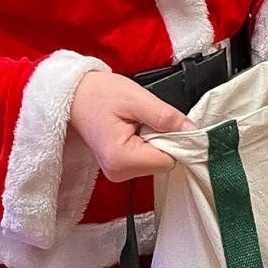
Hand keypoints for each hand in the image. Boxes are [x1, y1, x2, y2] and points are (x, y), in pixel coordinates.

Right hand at [68, 71, 195, 182]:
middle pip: (163, 162)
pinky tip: (134, 128)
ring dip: (155, 139)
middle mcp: (119, 173)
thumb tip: (193, 131)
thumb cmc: (100, 94)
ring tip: (136, 121)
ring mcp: (117, 172)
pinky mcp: (119, 166)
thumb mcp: (136, 98)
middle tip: (146, 117)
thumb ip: (166, 117)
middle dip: (164, 139)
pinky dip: (147, 142)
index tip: (169, 120)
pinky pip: (146, 158)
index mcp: (122, 160)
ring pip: (156, 160)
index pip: (169, 160)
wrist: (75, 95)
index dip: (176, 139)